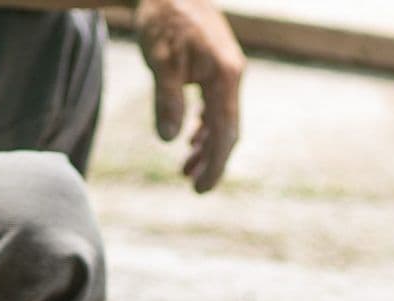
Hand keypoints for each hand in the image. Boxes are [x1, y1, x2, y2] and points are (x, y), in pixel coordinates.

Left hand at [135, 0, 244, 192]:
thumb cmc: (164, 19)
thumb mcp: (161, 62)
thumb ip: (167, 100)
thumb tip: (169, 139)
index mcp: (225, 77)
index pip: (225, 133)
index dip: (215, 164)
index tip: (200, 188)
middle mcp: (232, 75)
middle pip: (228, 130)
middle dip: (213, 160)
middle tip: (194, 187)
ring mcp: (226, 70)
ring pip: (222, 118)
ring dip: (207, 146)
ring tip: (186, 169)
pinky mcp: (215, 66)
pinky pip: (216, 104)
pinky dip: (205, 125)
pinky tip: (191, 138)